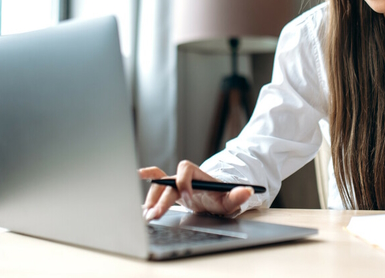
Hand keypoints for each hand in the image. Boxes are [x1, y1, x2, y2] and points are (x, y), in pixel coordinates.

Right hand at [139, 160, 254, 220]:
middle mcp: (185, 177)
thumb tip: (247, 191)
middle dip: (162, 198)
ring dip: (152, 198)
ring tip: (147, 214)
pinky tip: (137, 175)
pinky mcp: (171, 189)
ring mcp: (176, 182)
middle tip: (155, 215)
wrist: (215, 198)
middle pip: (169, 181)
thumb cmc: (221, 197)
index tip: (185, 198)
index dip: (184, 182)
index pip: (186, 170)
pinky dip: (148, 176)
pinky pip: (157, 178)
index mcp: (198, 175)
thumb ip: (237, 195)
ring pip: (160, 184)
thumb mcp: (230, 199)